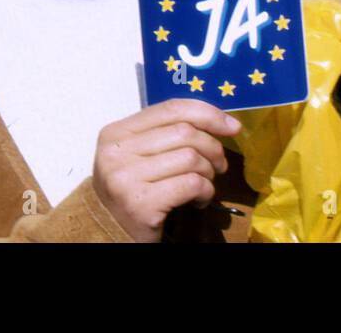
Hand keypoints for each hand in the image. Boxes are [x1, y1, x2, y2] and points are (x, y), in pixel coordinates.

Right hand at [92, 99, 241, 242]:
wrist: (108, 232)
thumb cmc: (134, 189)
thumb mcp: (141, 153)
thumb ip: (169, 132)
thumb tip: (222, 121)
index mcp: (116, 132)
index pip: (172, 109)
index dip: (208, 114)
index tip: (232, 126)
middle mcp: (116, 153)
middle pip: (185, 133)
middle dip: (212, 148)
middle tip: (218, 165)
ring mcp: (125, 178)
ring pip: (191, 158)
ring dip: (208, 172)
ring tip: (204, 184)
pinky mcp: (140, 204)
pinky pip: (191, 184)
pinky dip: (206, 191)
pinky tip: (199, 200)